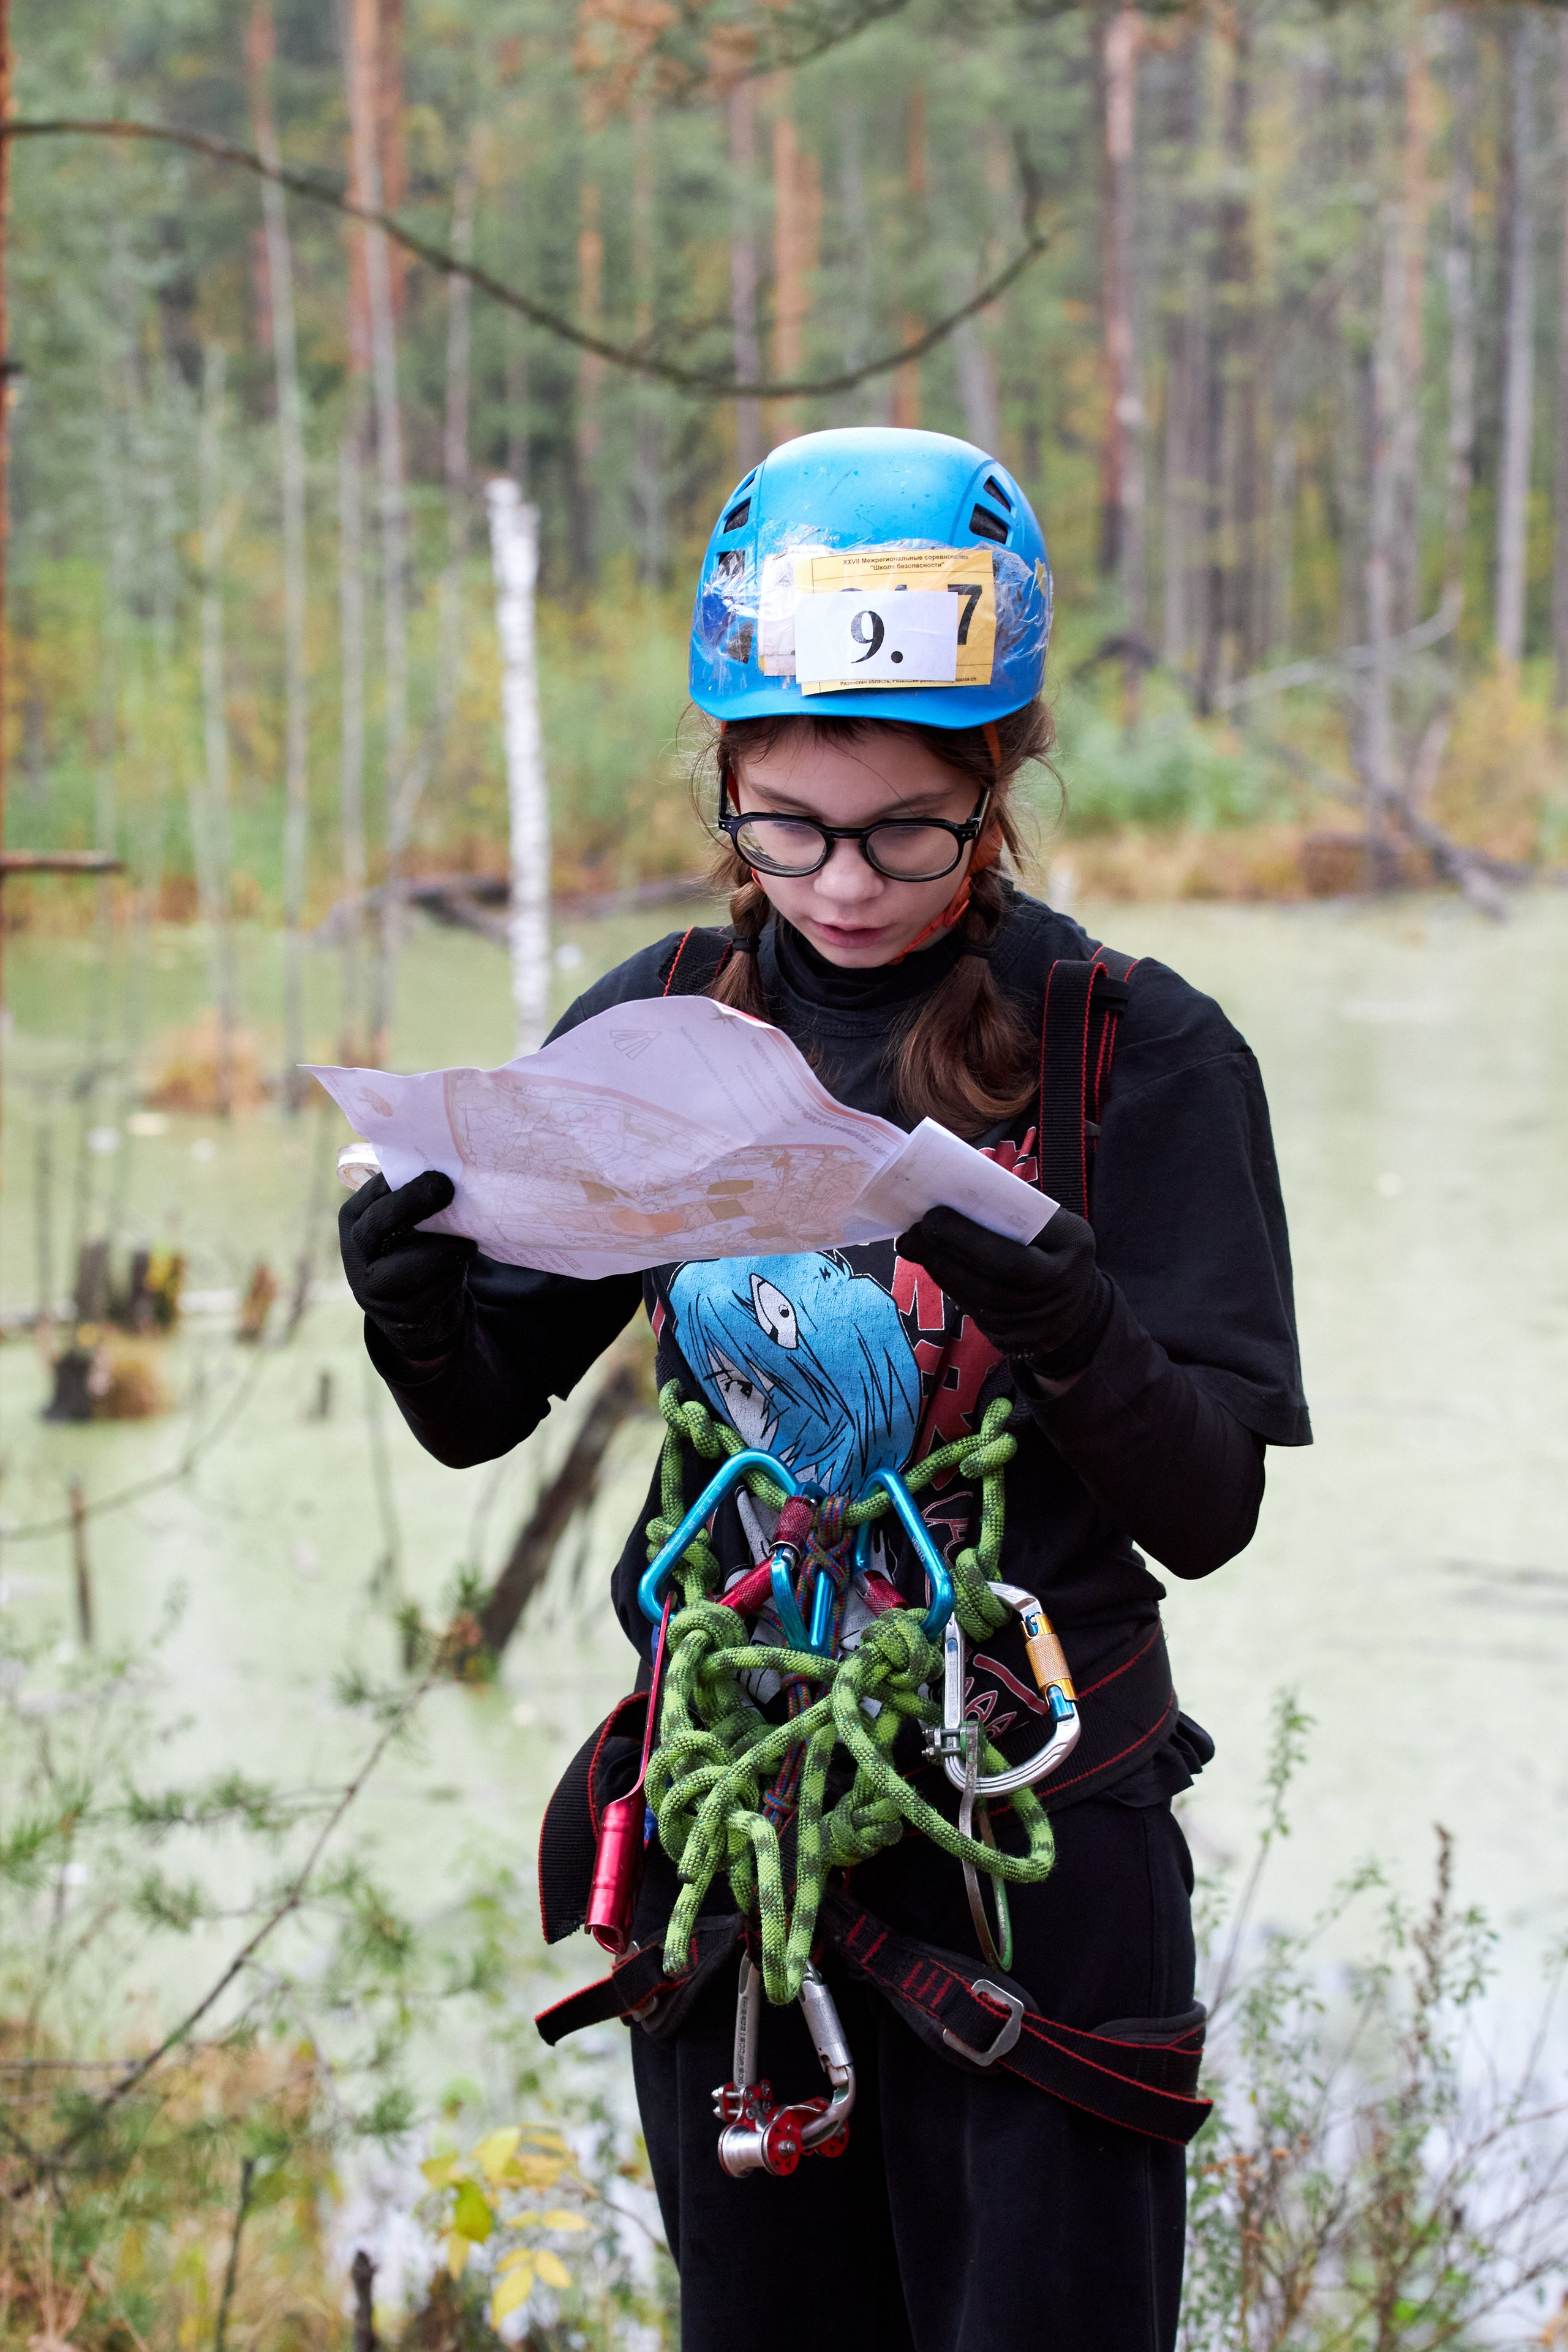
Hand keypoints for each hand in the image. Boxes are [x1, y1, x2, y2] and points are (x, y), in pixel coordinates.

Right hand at [338, 1171, 475, 1358]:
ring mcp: (372, 1290)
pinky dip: (450, 1280)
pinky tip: (460, 1270)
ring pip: (404, 1268)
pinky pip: (427, 1296)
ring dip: (442, 1252)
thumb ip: (415, 1199)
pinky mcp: (398, 1318)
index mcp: (355, 1219)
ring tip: (468, 1243)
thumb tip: (449, 1167)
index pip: (373, 1195)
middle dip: (413, 1204)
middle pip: (377, 1226)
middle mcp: (355, 1253)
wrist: (419, 1311)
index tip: (439, 1173)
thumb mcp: (408, 1222)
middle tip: (447, 1189)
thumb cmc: (417, 1248)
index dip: (404, 1183)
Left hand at [895, 1203, 1113, 1377]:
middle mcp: (1057, 1290)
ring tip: (914, 1243)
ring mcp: (1035, 1321)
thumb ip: (1020, 1213)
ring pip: (977, 1296)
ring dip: (939, 1268)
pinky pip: (973, 1310)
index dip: (969, 1236)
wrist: (1079, 1307)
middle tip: (918, 1228)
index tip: (935, 1214)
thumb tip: (958, 1200)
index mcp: (1072, 1248)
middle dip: (948, 1250)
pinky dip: (949, 1284)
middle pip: (992, 1275)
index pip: (1015, 1247)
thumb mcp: (1056, 1226)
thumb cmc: (1057, 1250)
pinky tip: (932, 1263)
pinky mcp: (1013, 1339)